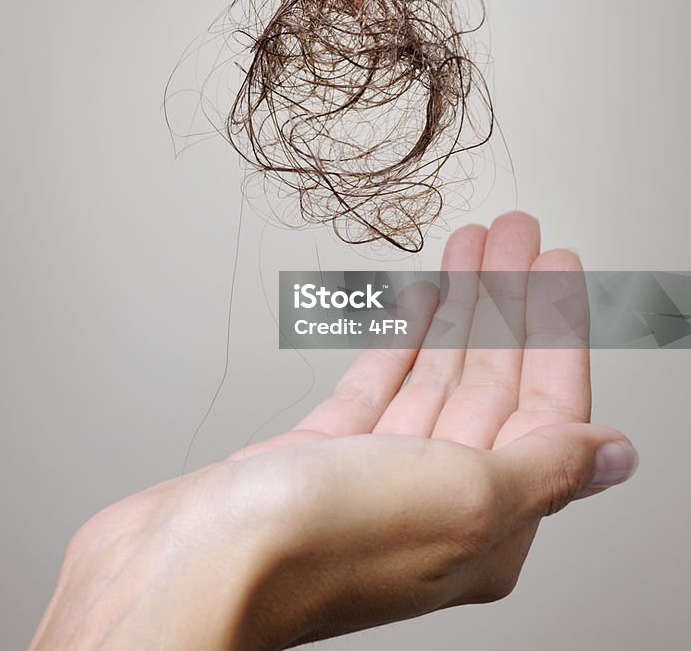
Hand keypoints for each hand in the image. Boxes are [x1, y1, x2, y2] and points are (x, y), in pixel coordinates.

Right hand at [28, 212, 637, 650]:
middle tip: (511, 235)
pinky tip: (417, 301)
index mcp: (486, 522)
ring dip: (457, 309)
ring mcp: (376, 476)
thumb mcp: (458, 497)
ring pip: (435, 375)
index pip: (545, 406)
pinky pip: (378, 385)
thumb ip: (545, 469)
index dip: (554, 328)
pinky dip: (401, 338)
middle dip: (505, 302)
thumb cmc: (309, 544)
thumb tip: (616, 456)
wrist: (185, 566)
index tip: (555, 264)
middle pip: (490, 381)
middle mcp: (436, 501)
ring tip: (472, 248)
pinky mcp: (320, 457)